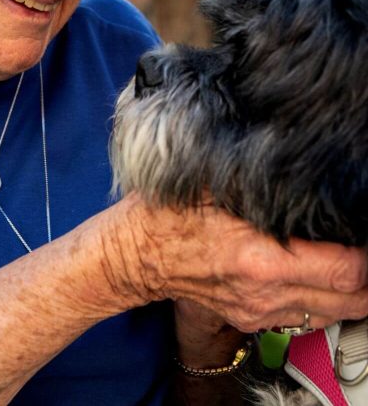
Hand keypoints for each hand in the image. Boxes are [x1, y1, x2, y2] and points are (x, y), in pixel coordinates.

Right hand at [106, 193, 367, 332]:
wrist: (134, 255)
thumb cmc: (166, 215)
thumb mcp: (210, 183)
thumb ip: (259, 178)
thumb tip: (299, 161)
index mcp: (258, 257)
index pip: (345, 267)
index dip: (366, 252)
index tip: (362, 229)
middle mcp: (266, 291)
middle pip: (352, 297)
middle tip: (362, 246)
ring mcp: (260, 310)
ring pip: (336, 312)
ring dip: (352, 288)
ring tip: (348, 258)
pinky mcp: (253, 318)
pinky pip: (308, 317)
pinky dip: (326, 297)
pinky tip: (318, 272)